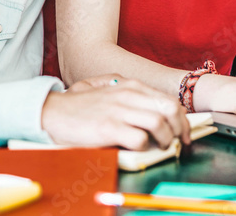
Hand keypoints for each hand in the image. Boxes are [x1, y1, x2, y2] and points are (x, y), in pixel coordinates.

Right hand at [41, 76, 191, 150]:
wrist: (52, 111)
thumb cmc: (81, 105)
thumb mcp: (108, 89)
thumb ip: (129, 94)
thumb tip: (154, 108)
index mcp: (130, 85)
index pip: (168, 99)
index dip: (182, 118)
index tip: (182, 131)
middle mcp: (128, 95)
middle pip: (170, 108)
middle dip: (181, 128)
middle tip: (179, 141)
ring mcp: (119, 111)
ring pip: (159, 123)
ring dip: (166, 139)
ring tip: (162, 147)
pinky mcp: (109, 128)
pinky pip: (139, 139)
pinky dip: (144, 147)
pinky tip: (139, 149)